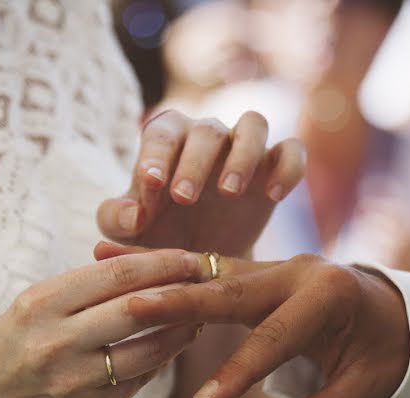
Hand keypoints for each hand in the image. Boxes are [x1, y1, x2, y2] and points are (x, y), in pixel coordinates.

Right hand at [0, 249, 206, 397]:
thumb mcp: (26, 309)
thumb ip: (77, 293)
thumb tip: (139, 273)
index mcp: (39, 305)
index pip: (115, 275)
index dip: (159, 263)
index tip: (187, 257)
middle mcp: (55, 341)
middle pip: (137, 309)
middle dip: (179, 292)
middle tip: (205, 282)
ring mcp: (72, 381)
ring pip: (147, 351)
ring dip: (180, 332)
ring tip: (197, 317)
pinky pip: (135, 383)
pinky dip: (158, 363)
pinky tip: (170, 349)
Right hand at [94, 242, 409, 397]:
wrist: (394, 310)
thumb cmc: (383, 351)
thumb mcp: (368, 386)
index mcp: (330, 295)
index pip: (278, 337)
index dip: (242, 372)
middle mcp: (297, 270)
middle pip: (230, 290)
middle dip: (179, 302)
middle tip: (131, 309)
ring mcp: (273, 264)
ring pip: (207, 268)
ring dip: (156, 269)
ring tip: (103, 257)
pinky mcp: (255, 268)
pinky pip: (205, 266)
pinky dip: (164, 265)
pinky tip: (118, 255)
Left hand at [96, 110, 305, 256]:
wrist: (200, 261)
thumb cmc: (157, 237)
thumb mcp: (127, 234)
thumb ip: (117, 220)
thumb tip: (134, 214)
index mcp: (168, 140)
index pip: (162, 133)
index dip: (156, 154)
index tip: (151, 183)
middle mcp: (208, 135)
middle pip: (207, 129)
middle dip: (195, 161)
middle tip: (184, 199)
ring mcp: (245, 148)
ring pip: (254, 124)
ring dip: (243, 154)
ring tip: (230, 191)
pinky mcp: (275, 167)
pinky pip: (292, 151)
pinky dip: (288, 166)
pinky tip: (274, 196)